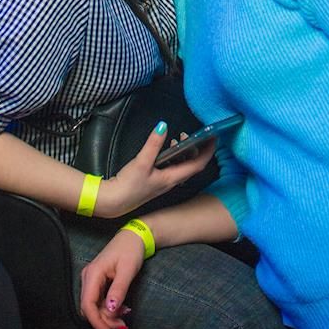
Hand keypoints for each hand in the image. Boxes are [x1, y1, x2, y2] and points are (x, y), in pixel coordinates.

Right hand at [80, 229, 144, 328]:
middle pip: (89, 307)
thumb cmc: (131, 250)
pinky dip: (109, 308)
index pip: (87, 304)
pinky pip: (98, 301)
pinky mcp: (97, 282)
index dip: (96, 321)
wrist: (134, 237)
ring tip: (125, 315)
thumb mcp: (128, 270)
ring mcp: (91, 280)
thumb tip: (110, 310)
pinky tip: (122, 308)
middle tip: (122, 325)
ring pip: (93, 306)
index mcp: (93, 273)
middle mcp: (88, 277)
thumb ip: (118, 290)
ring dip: (107, 316)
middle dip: (104, 320)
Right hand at [94, 124, 215, 218]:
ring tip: (178, 138)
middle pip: (192, 164)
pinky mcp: (156, 181)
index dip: (208, 150)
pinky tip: (165, 149)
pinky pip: (173, 167)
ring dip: (184, 151)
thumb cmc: (129, 185)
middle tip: (190, 133)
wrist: (114, 202)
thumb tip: (163, 125)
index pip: (198, 164)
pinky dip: (174, 156)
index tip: (213, 137)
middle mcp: (172, 181)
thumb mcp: (141, 162)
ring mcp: (164, 182)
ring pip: (182, 166)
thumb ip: (153, 144)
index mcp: (173, 178)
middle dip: (196, 148)